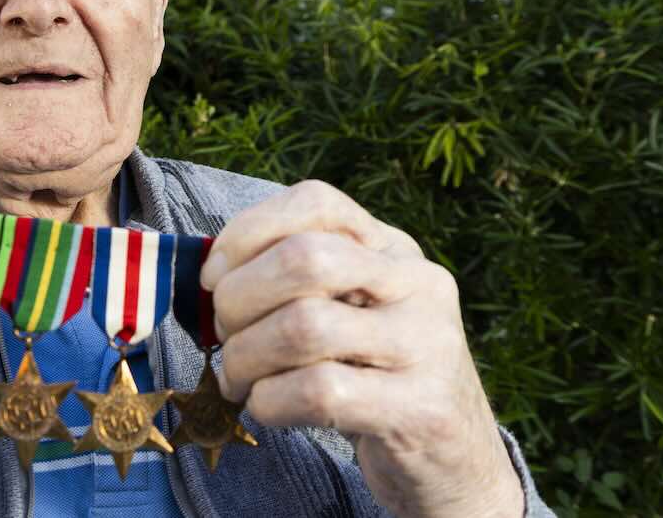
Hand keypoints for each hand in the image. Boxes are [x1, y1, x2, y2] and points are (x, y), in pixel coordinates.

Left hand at [200, 180, 523, 517]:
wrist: (454, 460)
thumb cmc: (373, 377)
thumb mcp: (348, 312)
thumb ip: (292, 282)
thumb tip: (207, 275)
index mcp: (393, 249)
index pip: (316, 202)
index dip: (247, 232)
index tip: (214, 277)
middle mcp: (418, 284)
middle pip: (304, 259)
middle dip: (238, 298)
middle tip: (224, 334)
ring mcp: (425, 344)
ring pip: (303, 327)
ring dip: (245, 357)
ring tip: (238, 379)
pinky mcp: (419, 407)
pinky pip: (317, 391)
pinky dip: (268, 401)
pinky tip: (266, 407)